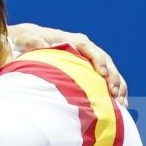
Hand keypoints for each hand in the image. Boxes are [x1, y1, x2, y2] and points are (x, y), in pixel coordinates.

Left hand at [6, 22, 127, 102]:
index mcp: (70, 40)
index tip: (102, 74)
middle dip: (112, 76)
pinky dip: (114, 91)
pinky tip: (120, 106)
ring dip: (117, 86)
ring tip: (121, 102)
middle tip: (114, 93)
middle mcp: (83, 49)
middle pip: (104, 60)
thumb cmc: (24, 43)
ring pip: (109, 71)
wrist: (25, 44)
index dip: (97, 60)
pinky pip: (106, 81)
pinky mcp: (88, 72)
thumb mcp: (24, 40)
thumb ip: (31, 41)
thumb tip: (40, 42)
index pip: (88, 48)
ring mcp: (87, 60)